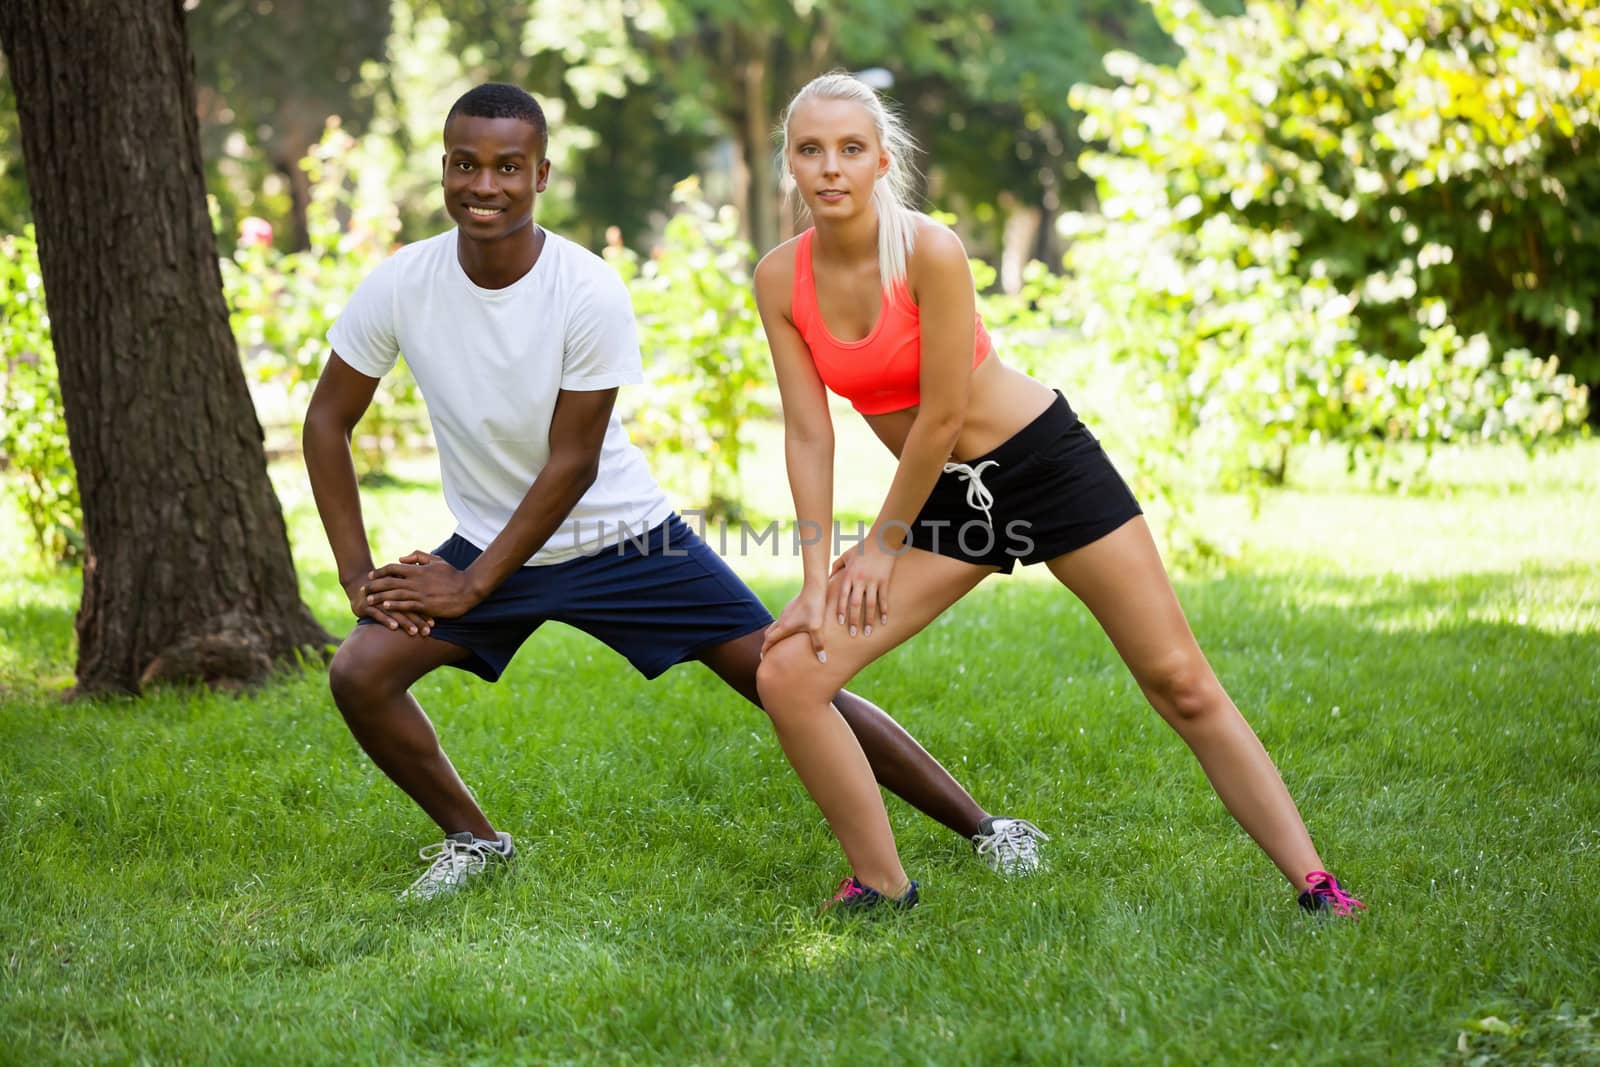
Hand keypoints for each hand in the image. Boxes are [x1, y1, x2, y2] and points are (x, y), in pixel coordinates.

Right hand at [343, 571, 433, 637]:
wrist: (358, 582)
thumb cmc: (383, 587)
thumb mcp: (395, 584)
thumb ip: (411, 591)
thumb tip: (432, 605)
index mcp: (400, 588)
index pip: (415, 601)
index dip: (425, 612)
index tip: (433, 623)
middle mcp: (390, 593)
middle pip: (407, 607)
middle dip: (418, 620)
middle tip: (427, 632)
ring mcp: (377, 598)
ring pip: (394, 610)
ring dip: (405, 622)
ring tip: (414, 632)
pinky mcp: (365, 605)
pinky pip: (377, 613)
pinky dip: (386, 619)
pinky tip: (395, 627)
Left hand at [362, 550, 483, 620]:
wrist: (468, 588)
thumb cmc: (453, 574)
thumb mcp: (437, 560)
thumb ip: (419, 557)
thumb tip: (401, 558)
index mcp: (418, 570)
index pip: (394, 568)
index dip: (380, 572)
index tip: (371, 575)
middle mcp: (417, 581)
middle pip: (390, 582)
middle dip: (374, 585)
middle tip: (364, 589)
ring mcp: (421, 594)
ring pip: (395, 594)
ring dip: (380, 597)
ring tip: (369, 600)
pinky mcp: (426, 605)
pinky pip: (407, 605)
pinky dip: (395, 606)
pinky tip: (385, 607)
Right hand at [761, 585, 828, 662]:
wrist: (814, 588)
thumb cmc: (815, 608)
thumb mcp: (817, 628)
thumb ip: (818, 644)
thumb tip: (822, 660)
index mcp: (784, 627)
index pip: (769, 640)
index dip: (765, 650)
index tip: (763, 658)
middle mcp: (782, 620)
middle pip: (768, 633)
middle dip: (767, 643)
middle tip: (769, 652)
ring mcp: (785, 612)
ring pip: (774, 626)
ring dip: (774, 635)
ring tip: (779, 643)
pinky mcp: (790, 607)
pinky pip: (781, 620)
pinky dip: (781, 628)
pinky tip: (791, 629)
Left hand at [828, 543, 893, 637]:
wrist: (881, 541)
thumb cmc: (862, 548)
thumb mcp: (846, 555)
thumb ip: (836, 567)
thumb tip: (827, 578)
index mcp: (849, 575)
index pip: (843, 596)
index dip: (841, 610)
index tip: (840, 623)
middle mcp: (860, 580)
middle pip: (855, 604)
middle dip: (853, 620)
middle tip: (852, 634)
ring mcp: (873, 581)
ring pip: (870, 604)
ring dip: (869, 620)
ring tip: (868, 633)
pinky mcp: (884, 581)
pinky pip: (884, 598)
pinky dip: (884, 610)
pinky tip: (884, 621)